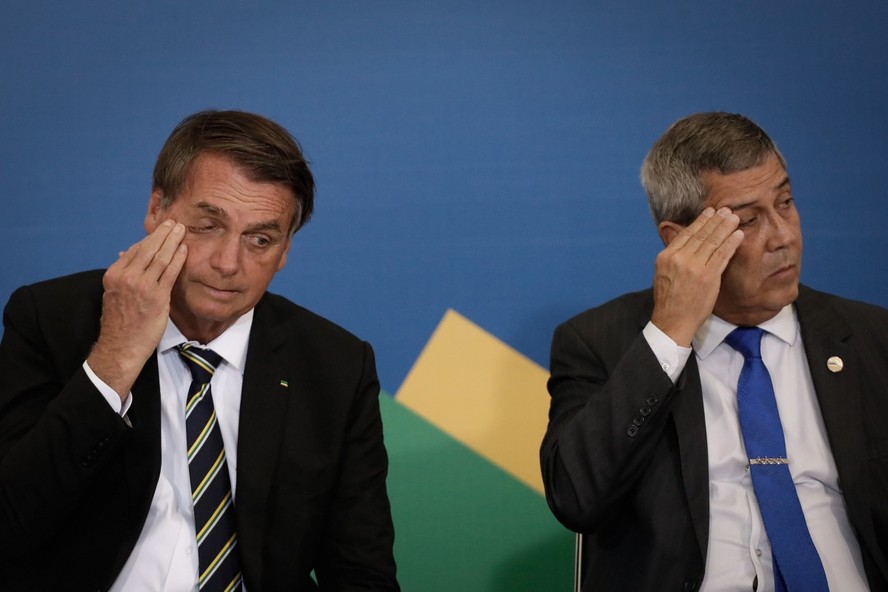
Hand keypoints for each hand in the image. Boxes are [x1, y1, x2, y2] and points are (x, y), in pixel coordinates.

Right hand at [87, 220, 187, 398]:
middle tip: (174, 223)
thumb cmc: (120, 322)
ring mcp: (142, 286)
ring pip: (159, 257)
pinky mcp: (157, 296)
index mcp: (113, 275)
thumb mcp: (114, 294)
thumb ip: (123, 274)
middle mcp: (126, 277)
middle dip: (162, 233)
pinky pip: (170, 272)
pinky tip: (185, 249)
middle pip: (147, 248)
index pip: (134, 250)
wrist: (121, 346)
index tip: (159, 230)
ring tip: (181, 230)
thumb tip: (125, 254)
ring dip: (172, 241)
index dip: (149, 239)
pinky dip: (178, 258)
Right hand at [651, 207, 743, 345]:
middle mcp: (679, 258)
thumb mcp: (663, 273)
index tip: (709, 212)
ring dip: (725, 228)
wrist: (672, 321)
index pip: (686, 234)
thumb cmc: (669, 300)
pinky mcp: (708, 276)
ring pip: (712, 242)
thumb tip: (686, 244)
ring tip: (734, 218)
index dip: (700, 221)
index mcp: (666, 256)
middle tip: (726, 210)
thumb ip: (674, 258)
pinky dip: (731, 243)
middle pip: (700, 235)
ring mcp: (694, 266)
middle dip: (715, 220)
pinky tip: (738, 235)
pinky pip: (722, 255)